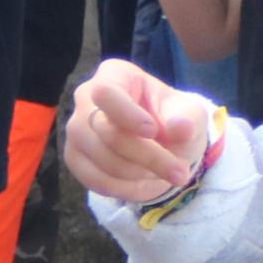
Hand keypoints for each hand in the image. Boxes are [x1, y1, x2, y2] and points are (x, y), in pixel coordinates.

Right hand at [65, 57, 215, 207]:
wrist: (161, 142)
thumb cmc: (172, 118)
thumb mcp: (188, 113)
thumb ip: (187, 118)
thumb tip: (182, 128)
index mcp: (113, 74)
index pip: (106, 93)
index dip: (128, 115)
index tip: (153, 131)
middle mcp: (85, 97)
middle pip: (107, 132)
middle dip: (148, 157)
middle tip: (181, 173)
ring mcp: (76, 129)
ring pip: (104, 160)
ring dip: (141, 173)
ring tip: (163, 172)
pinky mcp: (73, 157)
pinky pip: (96, 180)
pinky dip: (126, 188)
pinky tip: (144, 181)